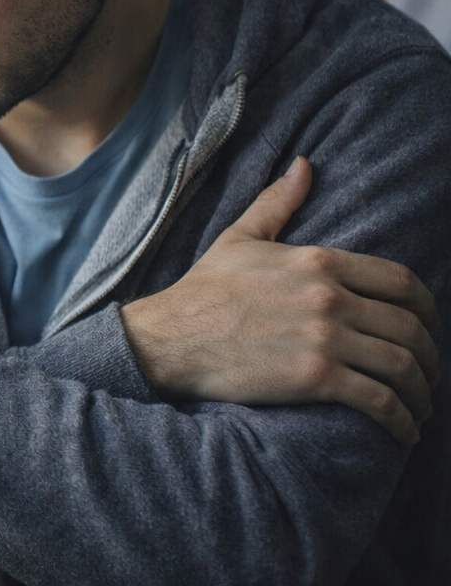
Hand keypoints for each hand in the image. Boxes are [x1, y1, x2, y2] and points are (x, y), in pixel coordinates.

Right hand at [123, 156, 439, 445]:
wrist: (170, 337)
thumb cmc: (204, 289)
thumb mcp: (241, 237)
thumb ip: (279, 202)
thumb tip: (304, 164)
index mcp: (320, 261)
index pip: (401, 282)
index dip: (426, 308)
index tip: (428, 326)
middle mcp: (330, 298)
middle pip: (410, 328)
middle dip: (430, 357)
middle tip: (428, 375)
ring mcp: (325, 339)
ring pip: (403, 366)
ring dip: (421, 393)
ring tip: (419, 408)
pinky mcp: (315, 379)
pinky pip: (380, 401)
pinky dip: (402, 420)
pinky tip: (404, 431)